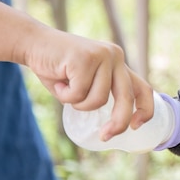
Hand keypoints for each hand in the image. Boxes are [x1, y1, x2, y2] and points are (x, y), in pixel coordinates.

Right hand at [23, 27, 153, 140]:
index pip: (143, 88)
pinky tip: (57, 81)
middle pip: (126, 98)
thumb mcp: (86, 81)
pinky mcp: (86, 58)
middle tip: (105, 136)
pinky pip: (79, 93)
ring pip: (99, 100)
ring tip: (65, 89)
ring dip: (79, 104)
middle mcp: (116, 57)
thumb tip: (115, 123)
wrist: (34, 43)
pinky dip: (65, 95)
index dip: (145, 109)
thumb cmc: (58, 68)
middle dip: (118, 122)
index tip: (136, 127)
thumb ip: (100, 92)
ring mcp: (102, 56)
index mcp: (119, 64)